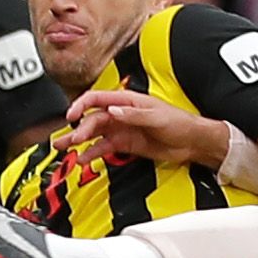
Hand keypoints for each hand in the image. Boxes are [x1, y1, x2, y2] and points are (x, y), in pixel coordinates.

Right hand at [60, 88, 230, 170]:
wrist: (192, 142)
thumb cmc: (179, 122)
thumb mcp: (156, 116)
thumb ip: (133, 114)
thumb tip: (113, 110)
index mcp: (127, 101)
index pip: (98, 98)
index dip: (82, 105)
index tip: (71, 115)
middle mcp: (121, 114)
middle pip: (93, 119)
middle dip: (78, 128)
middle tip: (69, 139)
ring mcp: (122, 129)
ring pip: (94, 134)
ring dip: (79, 141)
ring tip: (65, 148)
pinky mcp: (125, 144)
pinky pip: (104, 148)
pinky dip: (92, 153)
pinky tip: (83, 158)